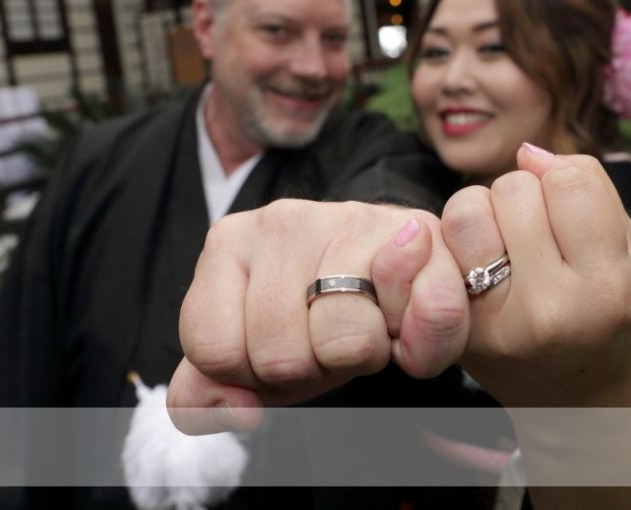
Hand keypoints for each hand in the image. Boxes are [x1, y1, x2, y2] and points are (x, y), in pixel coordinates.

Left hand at [167, 200, 468, 433]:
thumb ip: (207, 392)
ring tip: (367, 324)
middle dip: (312, 366)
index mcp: (228, 245)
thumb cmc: (317, 316)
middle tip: (329, 338)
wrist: (399, 277)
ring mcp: (351, 220)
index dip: (252, 374)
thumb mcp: (249, 355)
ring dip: (366, 355)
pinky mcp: (416, 231)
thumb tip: (238, 410)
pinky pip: (423, 314)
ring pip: (346, 342)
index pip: (215, 351)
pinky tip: (406, 315)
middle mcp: (283, 221)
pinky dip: (423, 341)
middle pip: (279, 356)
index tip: (277, 348)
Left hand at [444, 145, 630, 407]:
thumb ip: (590, 195)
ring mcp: (494, 322)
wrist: (575, 403)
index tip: (571, 207)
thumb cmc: (607, 318)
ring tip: (507, 241)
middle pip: (514, 188)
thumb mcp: (627, 259)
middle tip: (539, 232)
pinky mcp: (457, 329)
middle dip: (526, 195)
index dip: (567, 180)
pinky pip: (442, 244)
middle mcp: (547, 309)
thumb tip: (527, 152)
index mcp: (606, 290)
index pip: (571, 182)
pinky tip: (481, 262)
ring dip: (485, 211)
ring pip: (467, 207)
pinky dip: (459, 240)